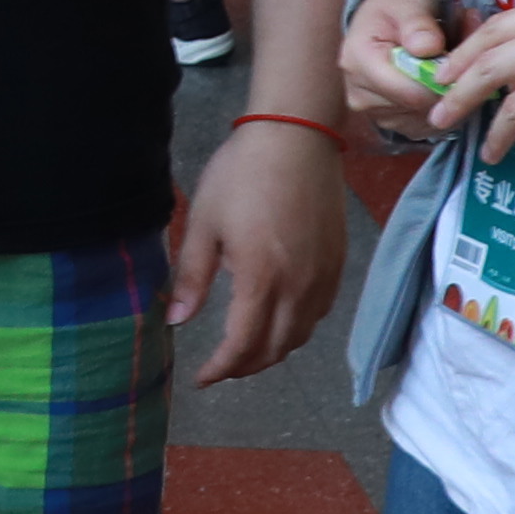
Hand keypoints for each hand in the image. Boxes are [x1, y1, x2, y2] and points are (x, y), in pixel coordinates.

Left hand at [172, 116, 361, 387]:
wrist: (297, 136)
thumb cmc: (242, 173)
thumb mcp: (204, 223)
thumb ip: (192, 277)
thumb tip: (176, 321)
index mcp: (261, 279)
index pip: (243, 345)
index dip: (221, 369)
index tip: (202, 377)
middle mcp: (298, 286)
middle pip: (275, 349)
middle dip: (246, 367)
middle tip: (221, 368)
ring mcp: (324, 276)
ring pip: (301, 335)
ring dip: (273, 350)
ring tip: (248, 349)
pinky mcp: (338, 262)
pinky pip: (320, 312)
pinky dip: (298, 328)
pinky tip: (281, 319)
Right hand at [344, 0, 459, 142]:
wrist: (389, 8)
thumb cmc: (399, 1)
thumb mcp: (410, 1)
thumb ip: (418, 23)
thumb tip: (427, 47)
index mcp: (359, 61)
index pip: (410, 92)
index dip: (443, 81)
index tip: (463, 57)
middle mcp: (358, 93)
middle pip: (419, 108)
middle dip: (447, 84)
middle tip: (462, 52)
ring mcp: (372, 110)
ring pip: (425, 118)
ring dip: (446, 93)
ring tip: (449, 61)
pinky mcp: (387, 119)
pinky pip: (424, 124)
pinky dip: (439, 104)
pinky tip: (440, 79)